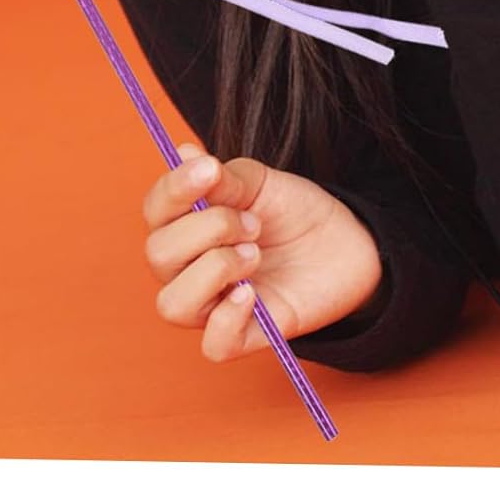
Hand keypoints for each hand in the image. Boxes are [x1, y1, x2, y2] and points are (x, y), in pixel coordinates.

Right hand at [141, 142, 384, 363]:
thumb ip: (223, 177)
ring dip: (215, 270)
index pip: (155, 210)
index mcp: (187, 225)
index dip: (174, 188)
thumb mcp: (261, 183)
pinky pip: (213, 346)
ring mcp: (212, 305)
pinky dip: (227, 318)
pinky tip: (252, 292)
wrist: (343, 240)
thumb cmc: (292, 211)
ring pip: (173, 304)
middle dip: (208, 228)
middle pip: (159, 255)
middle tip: (253, 222)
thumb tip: (184, 153)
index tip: (210, 168)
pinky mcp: (244, 335)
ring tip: (254, 254)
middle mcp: (188, 268)